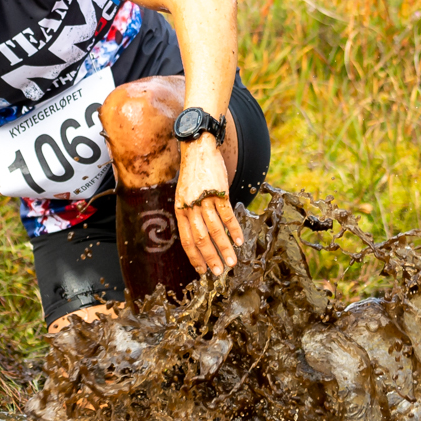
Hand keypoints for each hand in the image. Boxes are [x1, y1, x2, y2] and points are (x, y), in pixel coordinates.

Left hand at [174, 137, 242, 275]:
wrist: (198, 148)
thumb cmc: (193, 174)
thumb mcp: (184, 195)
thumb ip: (190, 213)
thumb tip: (200, 235)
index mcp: (180, 210)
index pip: (186, 239)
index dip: (194, 256)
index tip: (202, 270)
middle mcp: (190, 207)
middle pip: (201, 238)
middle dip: (210, 258)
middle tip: (219, 272)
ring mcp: (205, 199)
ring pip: (215, 230)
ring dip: (224, 248)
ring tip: (232, 262)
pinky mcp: (219, 192)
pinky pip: (227, 215)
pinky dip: (234, 230)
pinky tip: (239, 241)